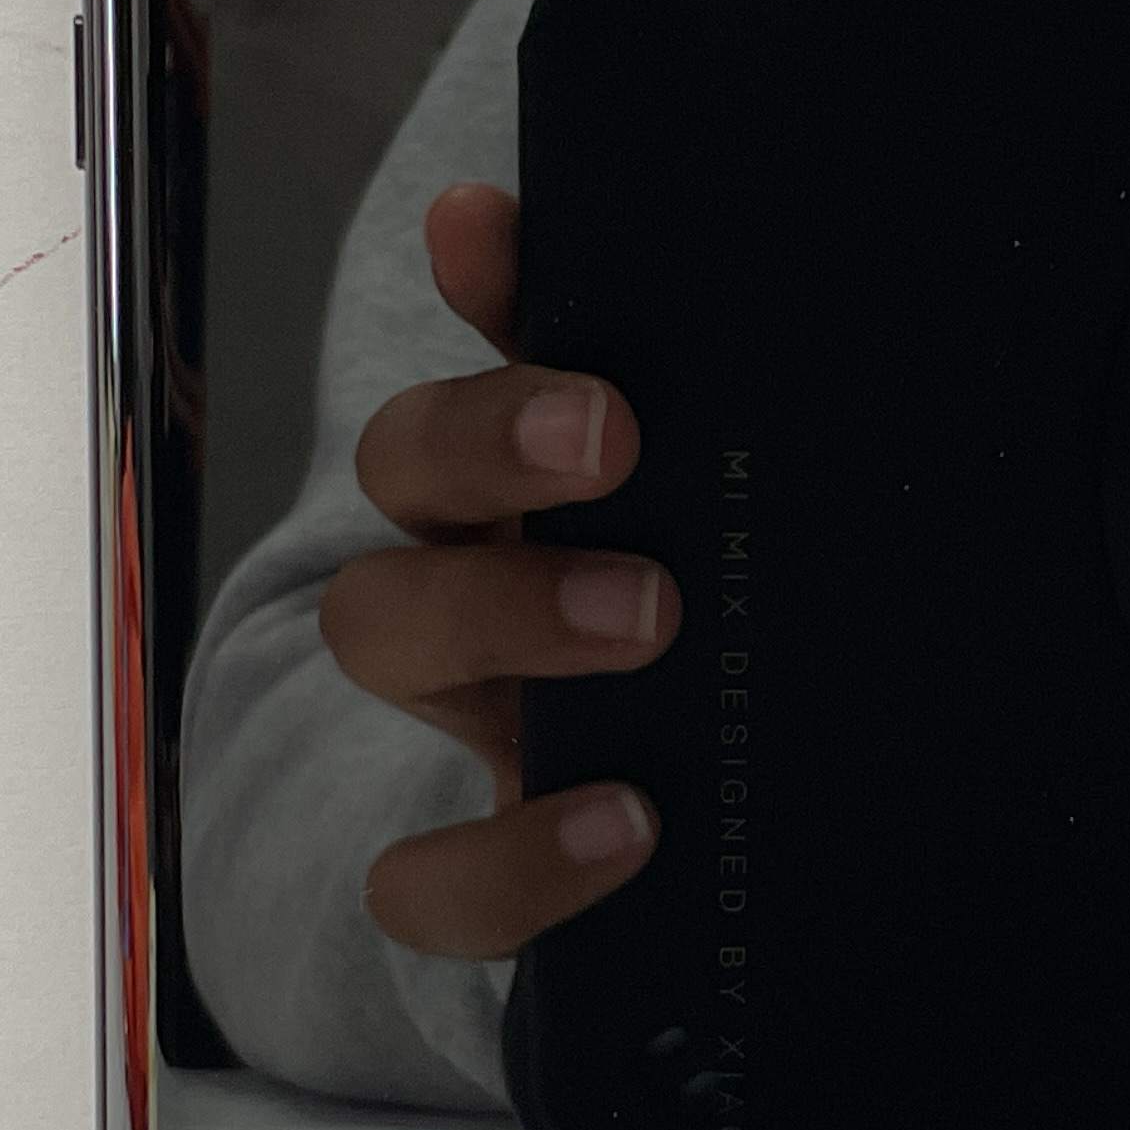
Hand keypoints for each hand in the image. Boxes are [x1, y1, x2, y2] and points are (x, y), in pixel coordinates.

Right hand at [319, 183, 671, 957]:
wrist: (752, 835)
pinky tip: (627, 826)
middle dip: (489, 442)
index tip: (508, 247)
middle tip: (617, 446)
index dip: (482, 293)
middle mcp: (475, 568)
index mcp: (533, 478)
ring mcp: (468, 704)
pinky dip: (511, 857)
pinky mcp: (486, 858)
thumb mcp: (739, 521)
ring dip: (496, 608)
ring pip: (378, 628)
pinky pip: (429, 881)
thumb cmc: (736, 638)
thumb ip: (694, 399)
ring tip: (648, 623)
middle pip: (401, 466)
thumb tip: (583, 248)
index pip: (490, 334)